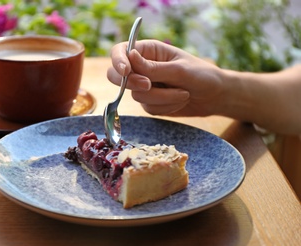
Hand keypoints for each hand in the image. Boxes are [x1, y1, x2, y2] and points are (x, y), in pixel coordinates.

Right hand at [107, 40, 225, 116]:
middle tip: (149, 86)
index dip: (118, 61)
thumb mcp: (179, 69)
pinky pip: (147, 108)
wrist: (214, 97)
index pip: (120, 51)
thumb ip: (153, 67)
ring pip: (137, 95)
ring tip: (183, 93)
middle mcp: (142, 67)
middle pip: (117, 76)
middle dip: (132, 84)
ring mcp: (145, 86)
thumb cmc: (201, 75)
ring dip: (161, 98)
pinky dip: (165, 107)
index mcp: (148, 50)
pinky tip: (179, 101)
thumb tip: (130, 57)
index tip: (125, 72)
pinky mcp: (150, 102)